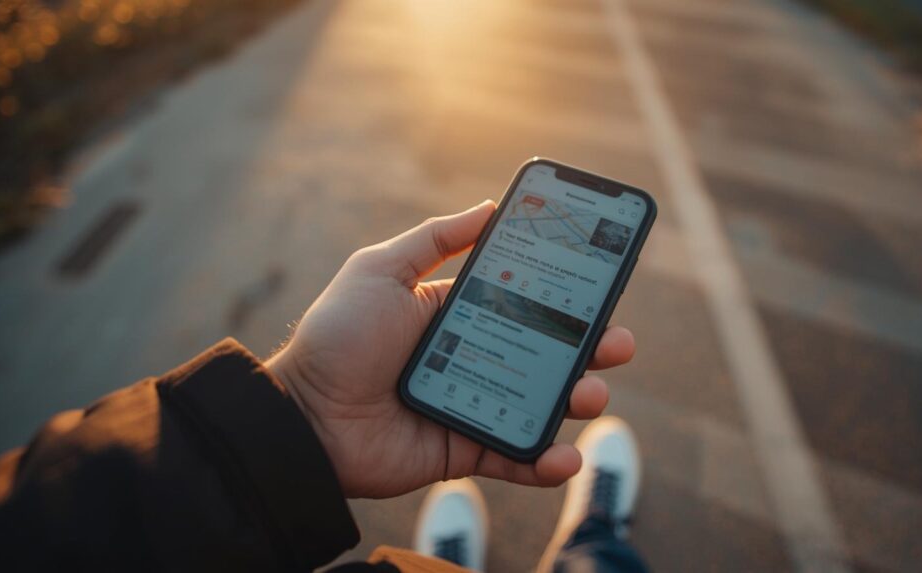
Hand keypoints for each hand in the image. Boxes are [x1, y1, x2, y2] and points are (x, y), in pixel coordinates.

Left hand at [266, 201, 635, 498]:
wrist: (303, 415)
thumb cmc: (338, 336)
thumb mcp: (381, 269)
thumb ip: (435, 239)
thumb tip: (490, 206)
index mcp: (458, 313)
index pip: (525, 302)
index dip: (564, 296)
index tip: (601, 284)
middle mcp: (475, 356)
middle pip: (547, 352)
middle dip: (590, 347)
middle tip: (618, 342)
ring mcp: (473, 404)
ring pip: (541, 403)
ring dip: (578, 399)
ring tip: (593, 393)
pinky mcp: (464, 450)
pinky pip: (514, 457)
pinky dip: (545, 462)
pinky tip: (567, 455)